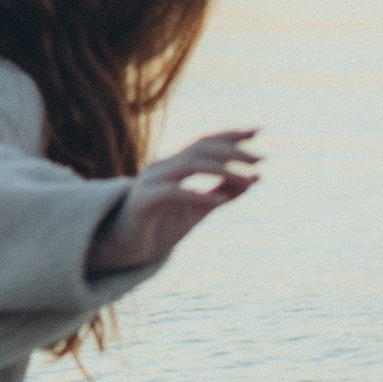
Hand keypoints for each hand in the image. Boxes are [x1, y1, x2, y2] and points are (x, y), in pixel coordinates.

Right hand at [87, 130, 261, 277]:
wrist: (121, 250)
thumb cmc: (158, 228)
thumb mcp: (196, 210)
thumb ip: (221, 193)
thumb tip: (254, 180)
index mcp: (173, 166)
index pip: (205, 142)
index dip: (231, 135)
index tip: (258, 131)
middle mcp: (162, 167)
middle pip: (201, 149)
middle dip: (234, 151)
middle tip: (261, 159)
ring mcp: (150, 182)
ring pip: (190, 165)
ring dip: (223, 170)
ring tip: (248, 180)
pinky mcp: (143, 202)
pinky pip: (173, 193)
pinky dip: (197, 195)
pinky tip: (218, 203)